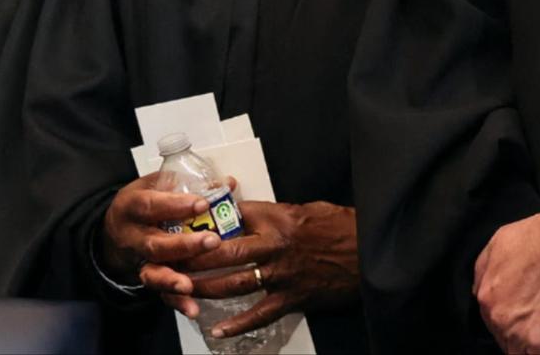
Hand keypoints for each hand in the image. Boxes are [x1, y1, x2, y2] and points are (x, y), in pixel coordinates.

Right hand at [98, 175, 224, 317]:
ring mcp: (139, 261)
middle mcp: (133, 237)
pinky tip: (193, 309)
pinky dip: (176, 303)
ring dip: (172, 280)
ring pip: (153, 273)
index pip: (151, 205)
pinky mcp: (147, 278)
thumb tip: (227, 182)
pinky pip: (160, 294)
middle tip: (212, 241)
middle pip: (155, 244)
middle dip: (183, 245)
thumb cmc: (142, 204)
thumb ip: (188, 184)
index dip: (175, 205)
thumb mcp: (155, 185)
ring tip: (189, 285)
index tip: (202, 204)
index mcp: (132, 207)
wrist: (112, 231)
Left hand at [183, 200, 359, 338]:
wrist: (370, 252)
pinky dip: (238, 324)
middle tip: (170, 259)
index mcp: (278, 219)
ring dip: (206, 288)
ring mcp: (282, 275)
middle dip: (195, 257)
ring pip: (235, 284)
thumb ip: (275, 213)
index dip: (210, 218)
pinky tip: (218, 330)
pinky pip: (260, 314)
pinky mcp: (292, 298)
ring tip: (183, 291)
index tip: (189, 222)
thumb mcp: (307, 209)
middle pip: (225, 252)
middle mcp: (275, 246)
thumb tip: (249, 213)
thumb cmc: (341, 226)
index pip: (235, 215)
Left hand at [473, 205, 539, 352]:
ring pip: (518, 351)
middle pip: (504, 338)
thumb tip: (479, 291)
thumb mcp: (499, 241)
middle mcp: (496, 317)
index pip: (491, 322)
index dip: (510, 319)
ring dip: (532, 343)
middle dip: (520, 332)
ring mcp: (517, 333)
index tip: (526, 315)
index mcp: (486, 296)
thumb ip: (484, 270)